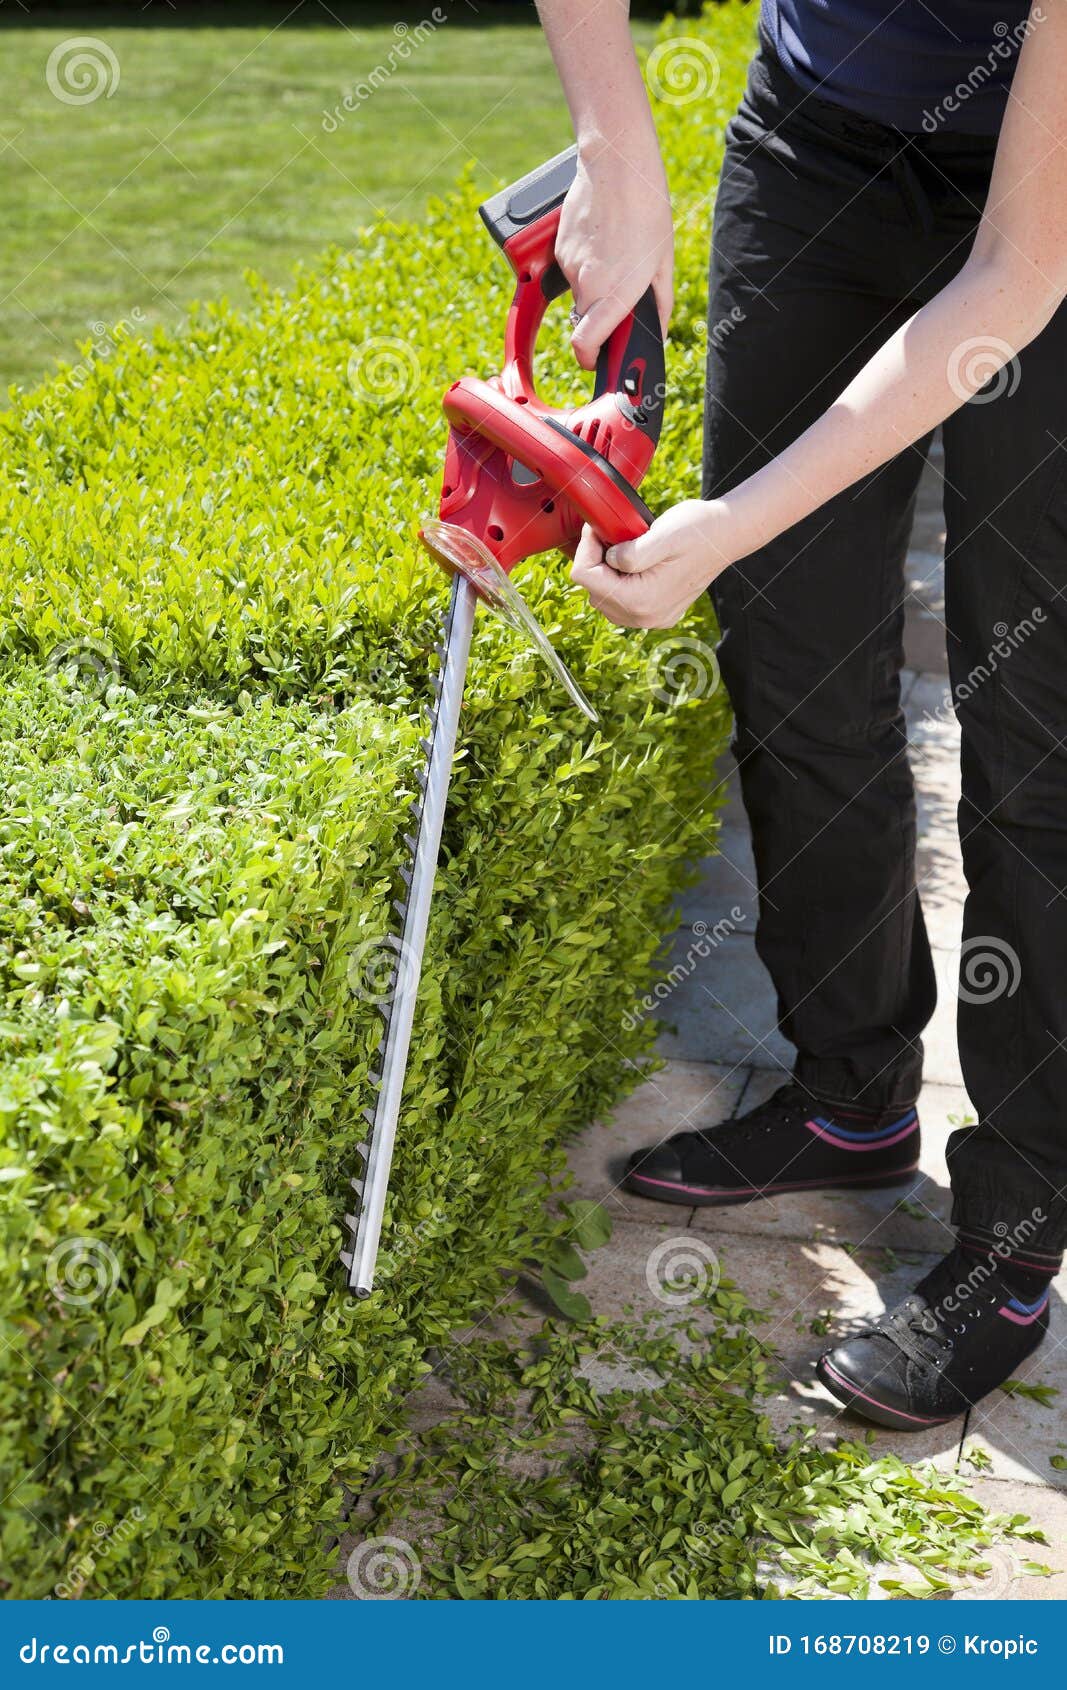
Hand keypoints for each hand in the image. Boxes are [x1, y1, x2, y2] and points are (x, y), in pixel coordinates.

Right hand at [557, 135, 673, 369]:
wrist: (616, 164)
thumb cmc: (647, 208)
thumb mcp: (663, 260)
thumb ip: (660, 303)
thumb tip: (656, 331)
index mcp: (614, 293)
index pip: (585, 343)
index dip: (589, 358)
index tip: (594, 359)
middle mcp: (587, 285)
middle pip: (586, 319)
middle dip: (600, 317)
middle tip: (621, 293)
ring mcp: (570, 266)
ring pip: (579, 292)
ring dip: (595, 285)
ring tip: (616, 253)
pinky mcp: (560, 248)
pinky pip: (571, 269)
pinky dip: (585, 264)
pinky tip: (602, 239)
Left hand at [570, 499, 739, 628]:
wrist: (727, 535)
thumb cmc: (698, 530)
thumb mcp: (663, 534)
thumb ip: (631, 553)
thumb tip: (610, 559)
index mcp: (641, 600)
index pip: (587, 579)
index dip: (586, 549)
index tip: (599, 528)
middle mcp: (645, 616)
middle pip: (593, 593)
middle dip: (594, 563)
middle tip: (609, 536)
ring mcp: (653, 618)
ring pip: (605, 601)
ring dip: (605, 575)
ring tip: (620, 549)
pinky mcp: (659, 613)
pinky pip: (622, 605)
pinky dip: (619, 584)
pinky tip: (632, 564)